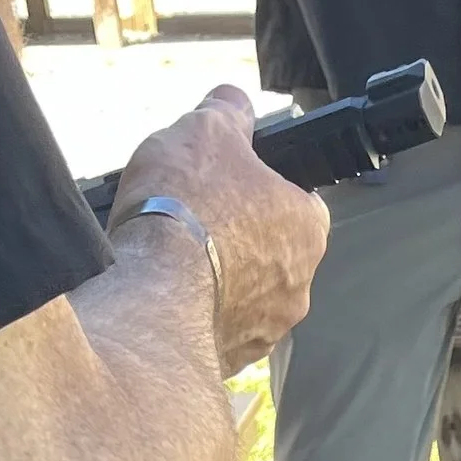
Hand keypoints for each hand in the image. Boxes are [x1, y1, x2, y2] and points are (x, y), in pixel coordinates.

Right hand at [108, 86, 327, 372]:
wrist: (153, 293)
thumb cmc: (188, 206)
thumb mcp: (206, 129)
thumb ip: (228, 112)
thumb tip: (235, 101)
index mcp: (308, 228)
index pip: (301, 202)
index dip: (266, 187)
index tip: (235, 183)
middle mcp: (299, 286)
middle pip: (274, 252)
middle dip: (241, 236)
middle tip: (197, 217)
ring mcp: (268, 329)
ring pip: (248, 295)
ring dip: (221, 278)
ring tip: (175, 258)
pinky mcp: (233, 359)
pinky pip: (220, 329)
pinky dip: (200, 312)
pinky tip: (167, 294)